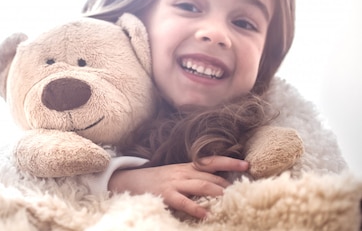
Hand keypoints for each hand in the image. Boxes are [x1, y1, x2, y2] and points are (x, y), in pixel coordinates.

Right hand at [108, 156, 248, 218]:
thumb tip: (216, 186)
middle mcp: (183, 172)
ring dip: (218, 193)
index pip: (211, 161)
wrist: (129, 180)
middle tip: (245, 191)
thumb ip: (192, 177)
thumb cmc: (155, 180)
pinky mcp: (166, 194)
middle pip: (211, 176)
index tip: (247, 164)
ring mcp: (174, 182)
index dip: (230, 162)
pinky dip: (196, 208)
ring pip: (201, 185)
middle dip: (229, 184)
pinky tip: (206, 215)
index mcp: (186, 167)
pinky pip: (183, 201)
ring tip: (231, 200)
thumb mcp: (175, 174)